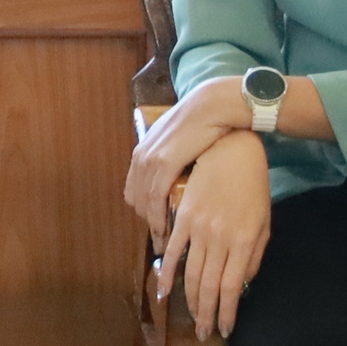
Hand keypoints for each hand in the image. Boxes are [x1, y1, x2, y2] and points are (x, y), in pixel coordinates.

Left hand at [124, 78, 253, 244]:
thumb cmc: (202, 123)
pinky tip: (167, 229)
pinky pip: (155, 198)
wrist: (212, 105)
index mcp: (142, 151)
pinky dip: (158, 217)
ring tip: (165, 240)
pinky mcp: (164, 163)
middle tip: (162, 236)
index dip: (145, 209)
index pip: (134, 190)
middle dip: (148, 220)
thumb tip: (177, 174)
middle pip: (136, 199)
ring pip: (144, 202)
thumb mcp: (178, 141)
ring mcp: (150, 159)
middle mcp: (141, 156)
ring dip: (153, 224)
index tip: (157, 223)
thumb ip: (171, 156)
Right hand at [156, 135, 274, 342]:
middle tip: (203, 334)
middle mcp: (220, 239)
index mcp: (243, 241)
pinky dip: (166, 272)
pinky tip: (164, 290)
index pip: (231, 287)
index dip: (226, 312)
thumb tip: (242, 283)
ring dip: (189, 301)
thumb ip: (254, 254)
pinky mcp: (183, 217)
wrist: (232, 151)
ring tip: (191, 319)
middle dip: (206, 314)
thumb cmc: (253, 187)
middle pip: (209, 286)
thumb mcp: (263, 222)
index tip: (224, 329)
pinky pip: (172, 250)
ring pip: (191, 273)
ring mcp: (199, 228)